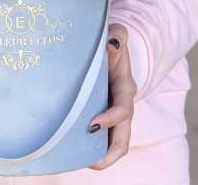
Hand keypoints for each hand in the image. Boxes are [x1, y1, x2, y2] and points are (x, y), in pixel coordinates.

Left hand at [88, 24, 136, 169]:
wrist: (110, 50)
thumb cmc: (111, 44)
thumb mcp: (116, 34)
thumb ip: (117, 34)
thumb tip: (111, 42)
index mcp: (125, 88)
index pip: (123, 109)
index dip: (111, 119)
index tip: (93, 124)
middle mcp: (122, 106)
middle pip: (123, 138)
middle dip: (110, 153)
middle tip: (92, 162)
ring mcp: (112, 115)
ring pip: (114, 145)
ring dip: (101, 157)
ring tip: (80, 162)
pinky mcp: (102, 118)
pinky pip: (101, 140)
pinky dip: (91, 150)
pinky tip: (71, 153)